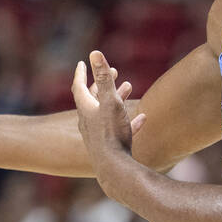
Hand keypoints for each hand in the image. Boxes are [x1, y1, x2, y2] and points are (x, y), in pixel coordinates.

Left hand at [71, 50, 145, 169]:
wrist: (114, 167)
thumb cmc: (111, 133)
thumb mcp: (110, 101)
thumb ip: (104, 78)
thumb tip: (94, 53)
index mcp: (86, 109)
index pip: (79, 86)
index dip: (82, 73)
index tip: (83, 63)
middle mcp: (89, 121)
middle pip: (94, 98)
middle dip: (103, 84)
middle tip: (114, 72)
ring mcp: (99, 134)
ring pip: (107, 112)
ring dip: (117, 99)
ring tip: (129, 87)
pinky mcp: (110, 146)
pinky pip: (120, 129)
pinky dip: (129, 121)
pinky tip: (142, 118)